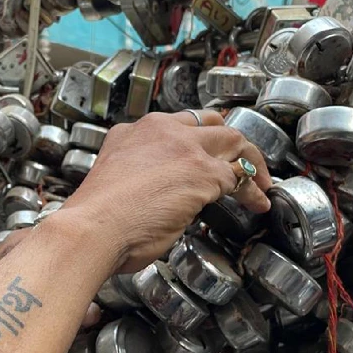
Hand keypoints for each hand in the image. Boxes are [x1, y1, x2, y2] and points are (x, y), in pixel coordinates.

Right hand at [58, 110, 272, 272]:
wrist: (91, 229)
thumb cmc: (95, 221)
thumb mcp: (117, 180)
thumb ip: (143, 176)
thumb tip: (165, 193)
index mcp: (132, 132)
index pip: (177, 126)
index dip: (199, 143)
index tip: (207, 159)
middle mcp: (158, 130)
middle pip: (210, 123)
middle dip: (231, 144)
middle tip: (242, 166)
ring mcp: (182, 147)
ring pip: (232, 140)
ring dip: (250, 162)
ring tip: (261, 185)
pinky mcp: (202, 170)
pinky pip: (239, 175)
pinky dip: (252, 190)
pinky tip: (256, 203)